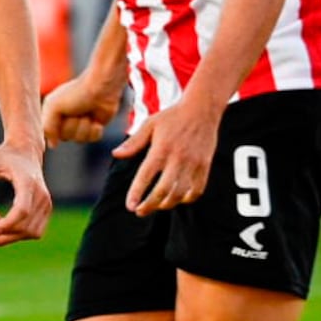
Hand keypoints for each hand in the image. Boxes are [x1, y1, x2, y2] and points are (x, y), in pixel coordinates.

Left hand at [0, 142, 51, 247]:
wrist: (26, 151)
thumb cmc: (3, 155)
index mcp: (28, 182)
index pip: (22, 210)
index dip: (8, 224)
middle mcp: (42, 195)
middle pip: (25, 226)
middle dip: (4, 232)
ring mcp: (46, 203)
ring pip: (31, 233)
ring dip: (10, 235)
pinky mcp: (46, 210)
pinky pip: (35, 232)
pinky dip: (19, 234)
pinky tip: (5, 221)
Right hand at [42, 73, 121, 146]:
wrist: (102, 88)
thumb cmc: (76, 93)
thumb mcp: (54, 106)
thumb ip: (47, 126)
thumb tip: (52, 145)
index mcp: (52, 113)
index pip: (49, 133)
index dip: (56, 128)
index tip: (62, 117)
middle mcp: (65, 120)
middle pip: (65, 137)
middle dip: (72, 126)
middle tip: (76, 112)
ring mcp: (80, 124)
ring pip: (79, 140)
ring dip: (85, 127)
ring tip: (87, 114)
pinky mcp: (94, 127)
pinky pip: (92, 139)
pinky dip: (95, 130)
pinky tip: (96, 120)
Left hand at [113, 98, 220, 216]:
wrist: (201, 110)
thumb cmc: (172, 117)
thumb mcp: (149, 124)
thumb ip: (133, 142)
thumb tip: (116, 154)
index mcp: (161, 148)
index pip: (146, 175)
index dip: (137, 192)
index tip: (130, 205)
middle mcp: (177, 158)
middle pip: (163, 190)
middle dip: (150, 205)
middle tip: (139, 211)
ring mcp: (193, 164)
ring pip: (180, 193)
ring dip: (166, 204)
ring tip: (156, 206)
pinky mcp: (204, 166)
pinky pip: (197, 190)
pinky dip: (186, 199)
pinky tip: (177, 199)